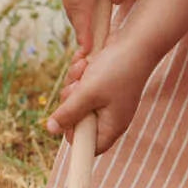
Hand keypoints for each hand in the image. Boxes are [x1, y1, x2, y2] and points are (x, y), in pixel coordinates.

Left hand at [46, 32, 155, 153]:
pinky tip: (85, 61)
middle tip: (77, 86)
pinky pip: (82, 86)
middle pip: (76, 121)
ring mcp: (106, 100)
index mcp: (111, 125)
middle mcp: (109, 116)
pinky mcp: (102, 86)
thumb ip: (68, 113)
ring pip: (75, 100)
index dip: (73, 135)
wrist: (137, 40)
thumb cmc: (117, 69)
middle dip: (70, 101)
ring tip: (84, 68)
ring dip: (73, 83)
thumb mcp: (87, 93)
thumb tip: (51, 130)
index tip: (65, 118)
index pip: (89, 146)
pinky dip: (80, 73)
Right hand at [57, 0, 137, 54]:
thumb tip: (117, 0)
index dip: (85, 31)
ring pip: (72, 2)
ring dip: (82, 18)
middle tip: (91, 53)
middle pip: (73, 9)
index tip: (87, 51)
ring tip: (93, 37)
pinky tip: (92, 13)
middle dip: (82, 30)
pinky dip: (81, 5)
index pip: (81, 7)